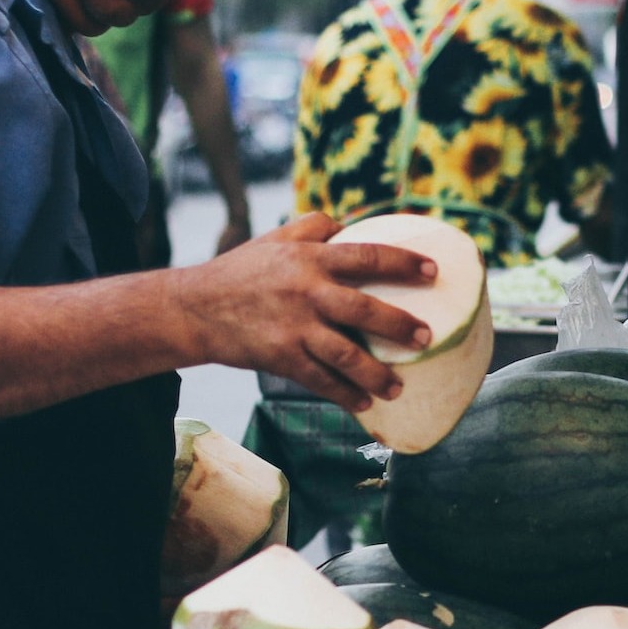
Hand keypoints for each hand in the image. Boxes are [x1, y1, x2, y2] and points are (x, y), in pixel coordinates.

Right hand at [175, 214, 433, 410]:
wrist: (193, 308)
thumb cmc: (242, 270)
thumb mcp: (276, 238)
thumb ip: (314, 227)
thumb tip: (349, 224)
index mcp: (310, 259)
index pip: (367, 255)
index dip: (404, 262)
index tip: (434, 271)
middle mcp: (306, 291)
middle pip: (363, 309)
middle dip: (398, 325)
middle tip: (426, 336)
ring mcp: (294, 327)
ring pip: (345, 355)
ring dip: (376, 374)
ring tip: (399, 387)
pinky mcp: (281, 357)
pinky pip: (320, 380)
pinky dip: (344, 394)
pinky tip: (364, 404)